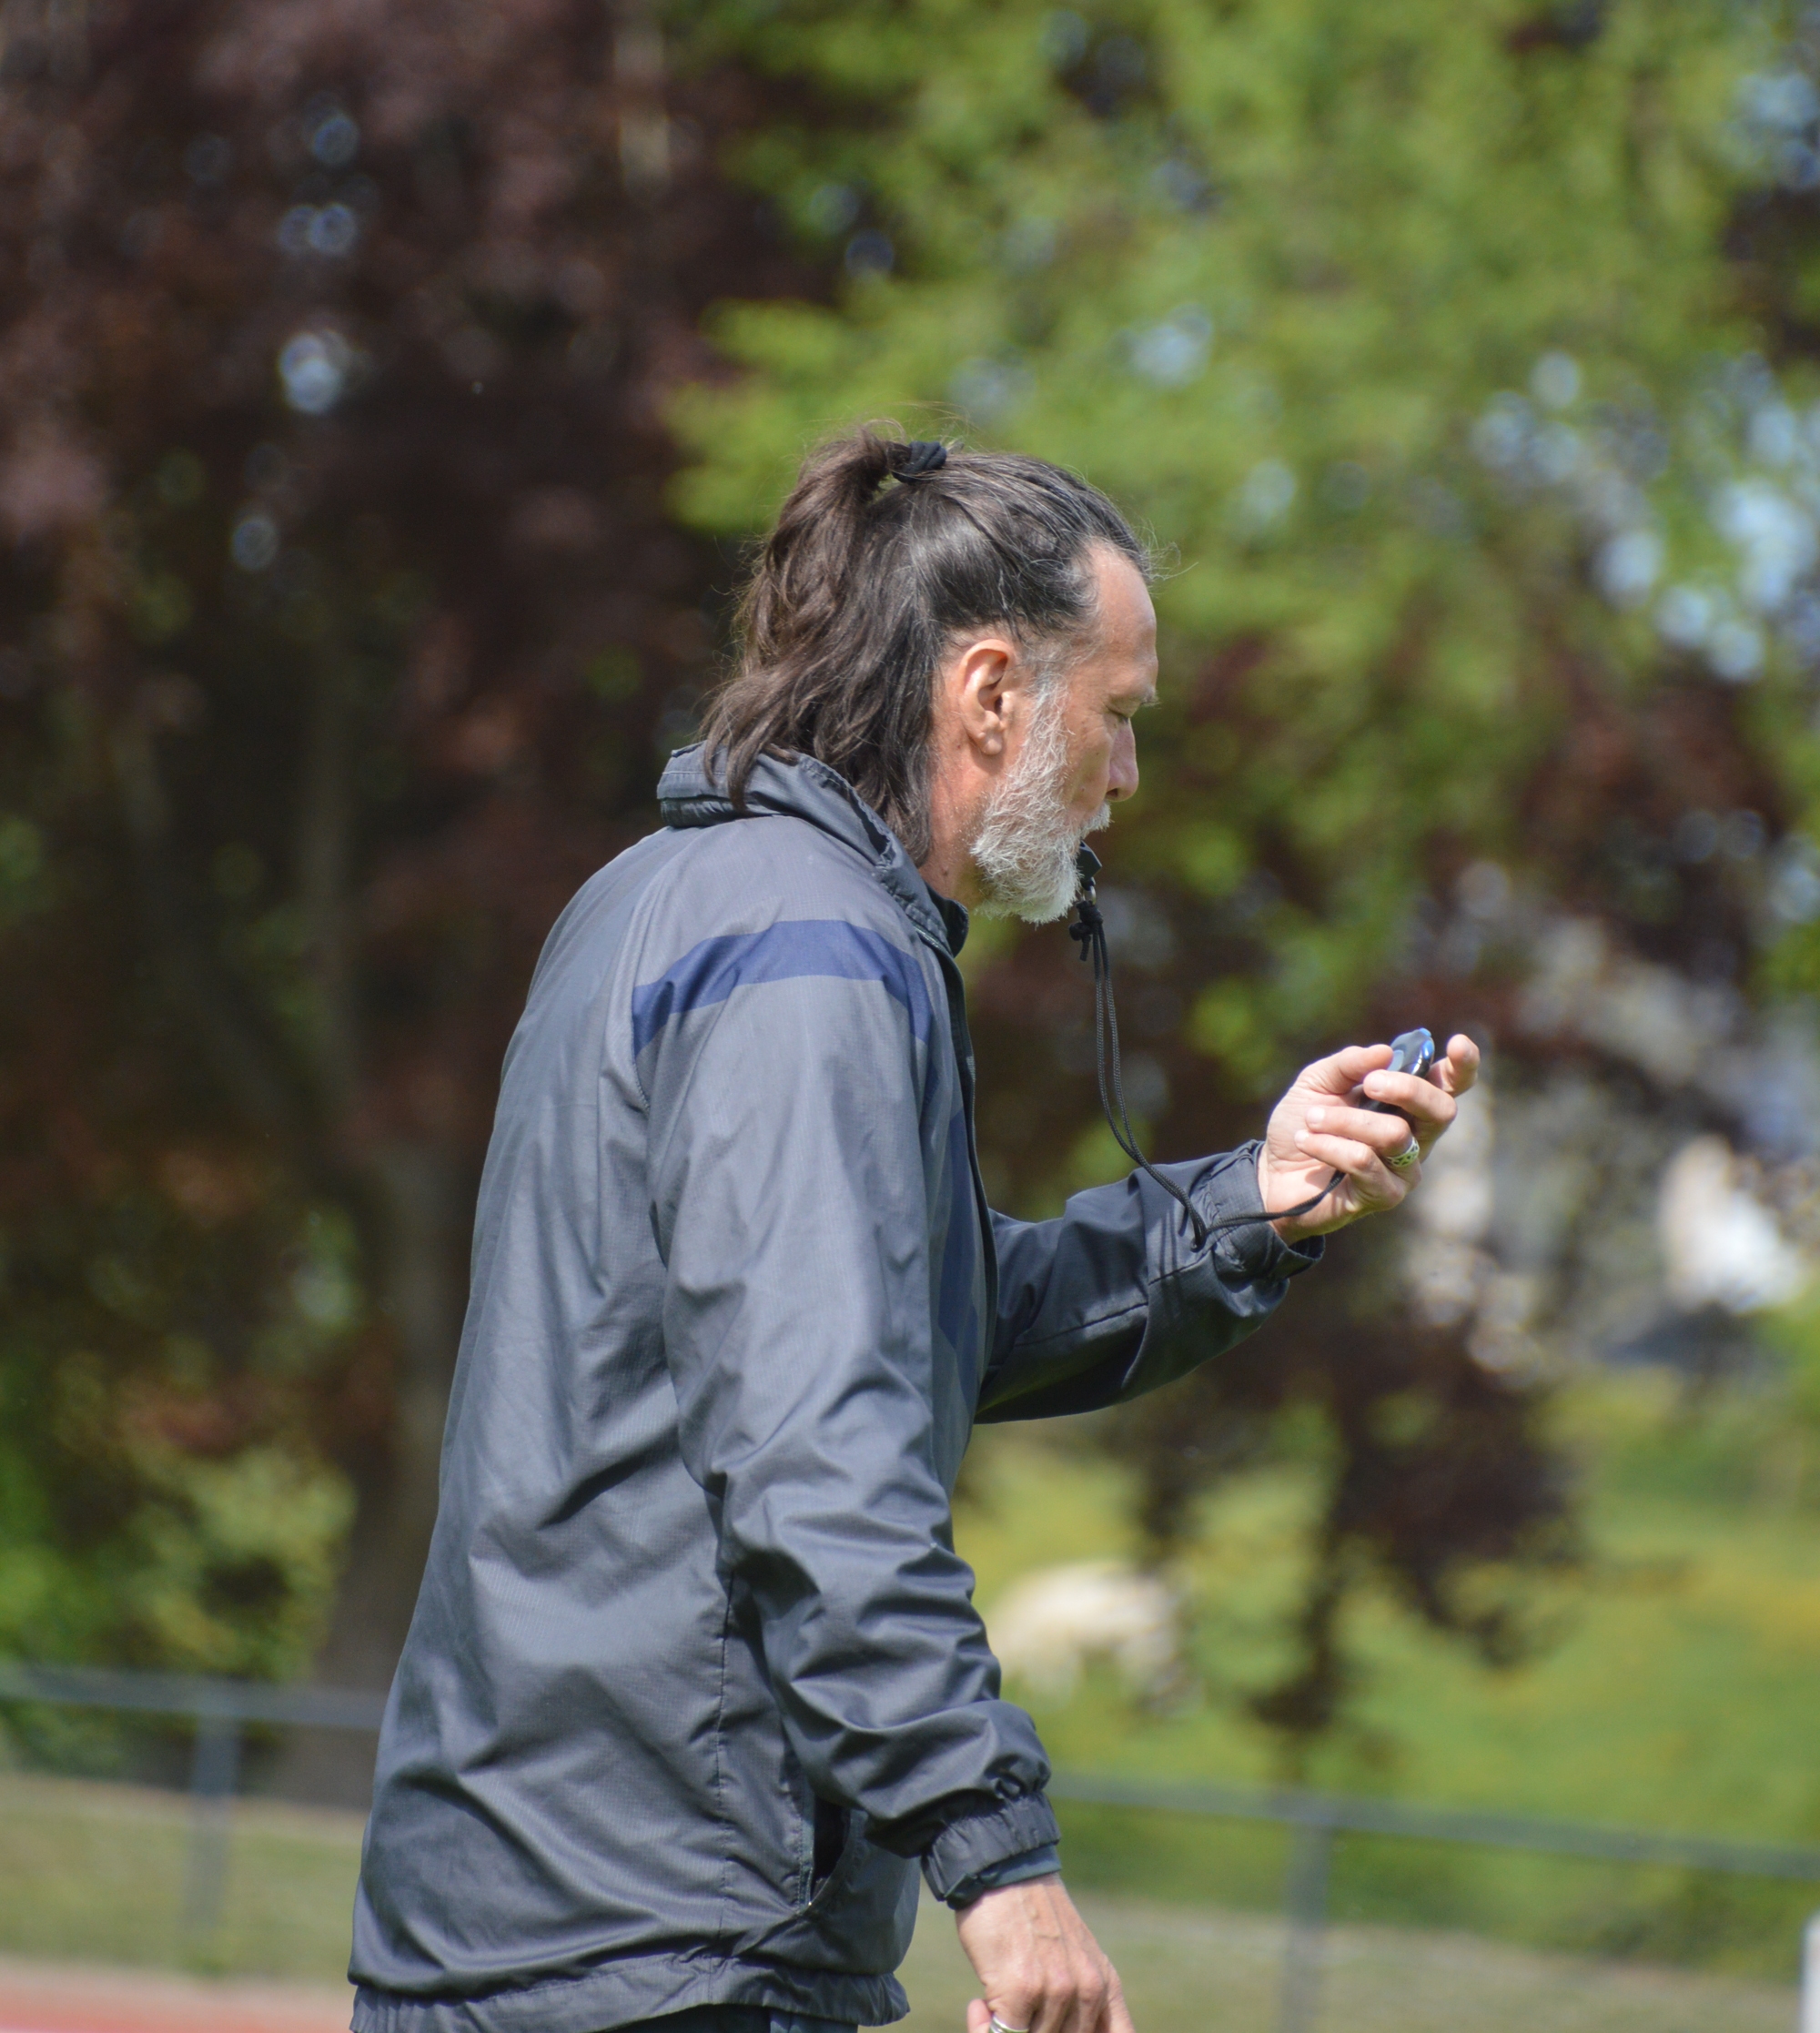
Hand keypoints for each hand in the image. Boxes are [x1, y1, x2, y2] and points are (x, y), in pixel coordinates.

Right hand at [956, 1876, 1133, 2032]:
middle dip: (1037, 2029)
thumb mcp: (1076, 1956)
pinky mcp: (1022, 1989)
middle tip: (1017, 2012)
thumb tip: (1073, 2029)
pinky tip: (980, 2004)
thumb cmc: (1033, 1917)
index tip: (1065, 2026)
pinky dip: (985, 2027)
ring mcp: (1057, 1990)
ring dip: (1010, 2028)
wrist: (1003, 1872)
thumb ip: (1083, 1999)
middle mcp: (1088, 1990)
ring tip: (995, 2000)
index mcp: (1105, 1986)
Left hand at [1256, 1033, 1478, 1241]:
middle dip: (1407, 1089)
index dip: (1462, 1065)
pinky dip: (1330, 1145)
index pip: (1449, 1085)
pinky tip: (1306, 1141)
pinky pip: (1365, 1162)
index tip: (1457, 1042)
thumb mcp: (1317, 1082)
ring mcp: (1405, 1168)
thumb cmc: (1303, 1123)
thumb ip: (1349, 1064)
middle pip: (1441, 1110)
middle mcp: (1416, 1135)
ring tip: (1312, 1118)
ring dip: (1346, 1120)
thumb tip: (1384, 1052)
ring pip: (1395, 1134)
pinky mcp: (1385, 1195)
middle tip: (1369, 1085)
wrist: (1271, 1170)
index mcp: (1407, 1102)